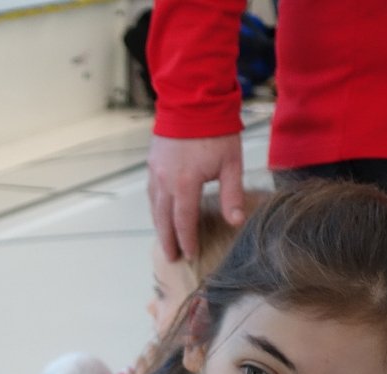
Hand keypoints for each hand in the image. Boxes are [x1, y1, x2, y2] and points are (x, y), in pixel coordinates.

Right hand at [147, 133, 245, 260]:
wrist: (194, 101)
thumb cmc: (216, 131)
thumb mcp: (231, 164)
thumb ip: (232, 195)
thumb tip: (235, 222)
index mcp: (185, 184)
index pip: (184, 221)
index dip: (187, 240)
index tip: (190, 254)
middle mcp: (165, 181)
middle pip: (163, 219)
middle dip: (168, 240)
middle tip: (171, 257)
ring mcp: (155, 172)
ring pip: (153, 206)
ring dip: (158, 225)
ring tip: (164, 239)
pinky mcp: (152, 162)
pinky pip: (150, 192)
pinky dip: (154, 207)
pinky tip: (159, 213)